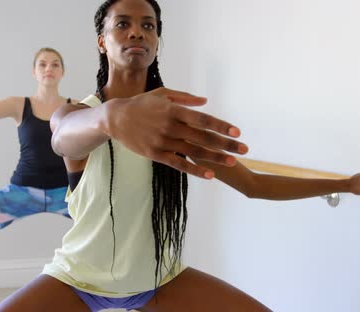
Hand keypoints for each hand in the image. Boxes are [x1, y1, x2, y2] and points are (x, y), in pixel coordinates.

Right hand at [105, 87, 247, 178]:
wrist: (115, 118)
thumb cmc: (141, 103)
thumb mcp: (162, 94)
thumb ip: (185, 98)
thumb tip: (206, 102)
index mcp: (174, 110)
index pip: (203, 119)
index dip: (221, 126)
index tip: (237, 132)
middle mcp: (170, 126)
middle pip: (203, 137)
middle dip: (225, 144)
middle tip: (245, 150)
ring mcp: (162, 141)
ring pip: (193, 152)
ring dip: (215, 158)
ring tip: (232, 162)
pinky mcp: (155, 154)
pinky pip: (178, 164)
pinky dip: (195, 170)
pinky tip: (209, 175)